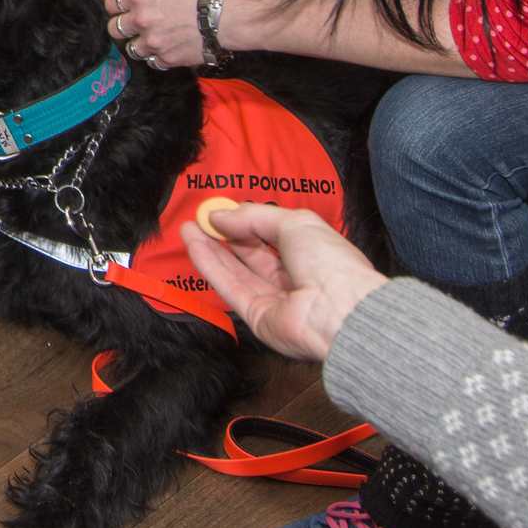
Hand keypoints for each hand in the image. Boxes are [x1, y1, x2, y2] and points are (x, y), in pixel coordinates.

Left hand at [103, 0, 205, 69]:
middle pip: (114, 29)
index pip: (111, 3)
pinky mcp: (165, 59)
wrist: (226, 17)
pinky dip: (158, 58)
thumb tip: (142, 4)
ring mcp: (152, 42)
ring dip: (141, 45)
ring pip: (131, 49)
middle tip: (135, 28)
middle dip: (123, 28)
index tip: (121, 10)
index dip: (116, 7)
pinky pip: (152, 62)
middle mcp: (141, 20)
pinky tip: (168, 50)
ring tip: (154, 41)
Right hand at [180, 203, 389, 360]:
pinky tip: (195, 246)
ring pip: (237, 272)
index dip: (246, 222)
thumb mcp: (294, 223)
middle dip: (225, 235)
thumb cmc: (329, 261)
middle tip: (200, 218)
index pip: (272, 236)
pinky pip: (231, 288)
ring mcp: (275, 299)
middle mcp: (293, 277)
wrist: (339, 309)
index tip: (221, 211)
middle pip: (251, 255)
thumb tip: (219, 216)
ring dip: (211, 249)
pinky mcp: (257, 317)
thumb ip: (254, 217)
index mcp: (310, 253)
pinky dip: (211, 267)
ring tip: (189, 228)